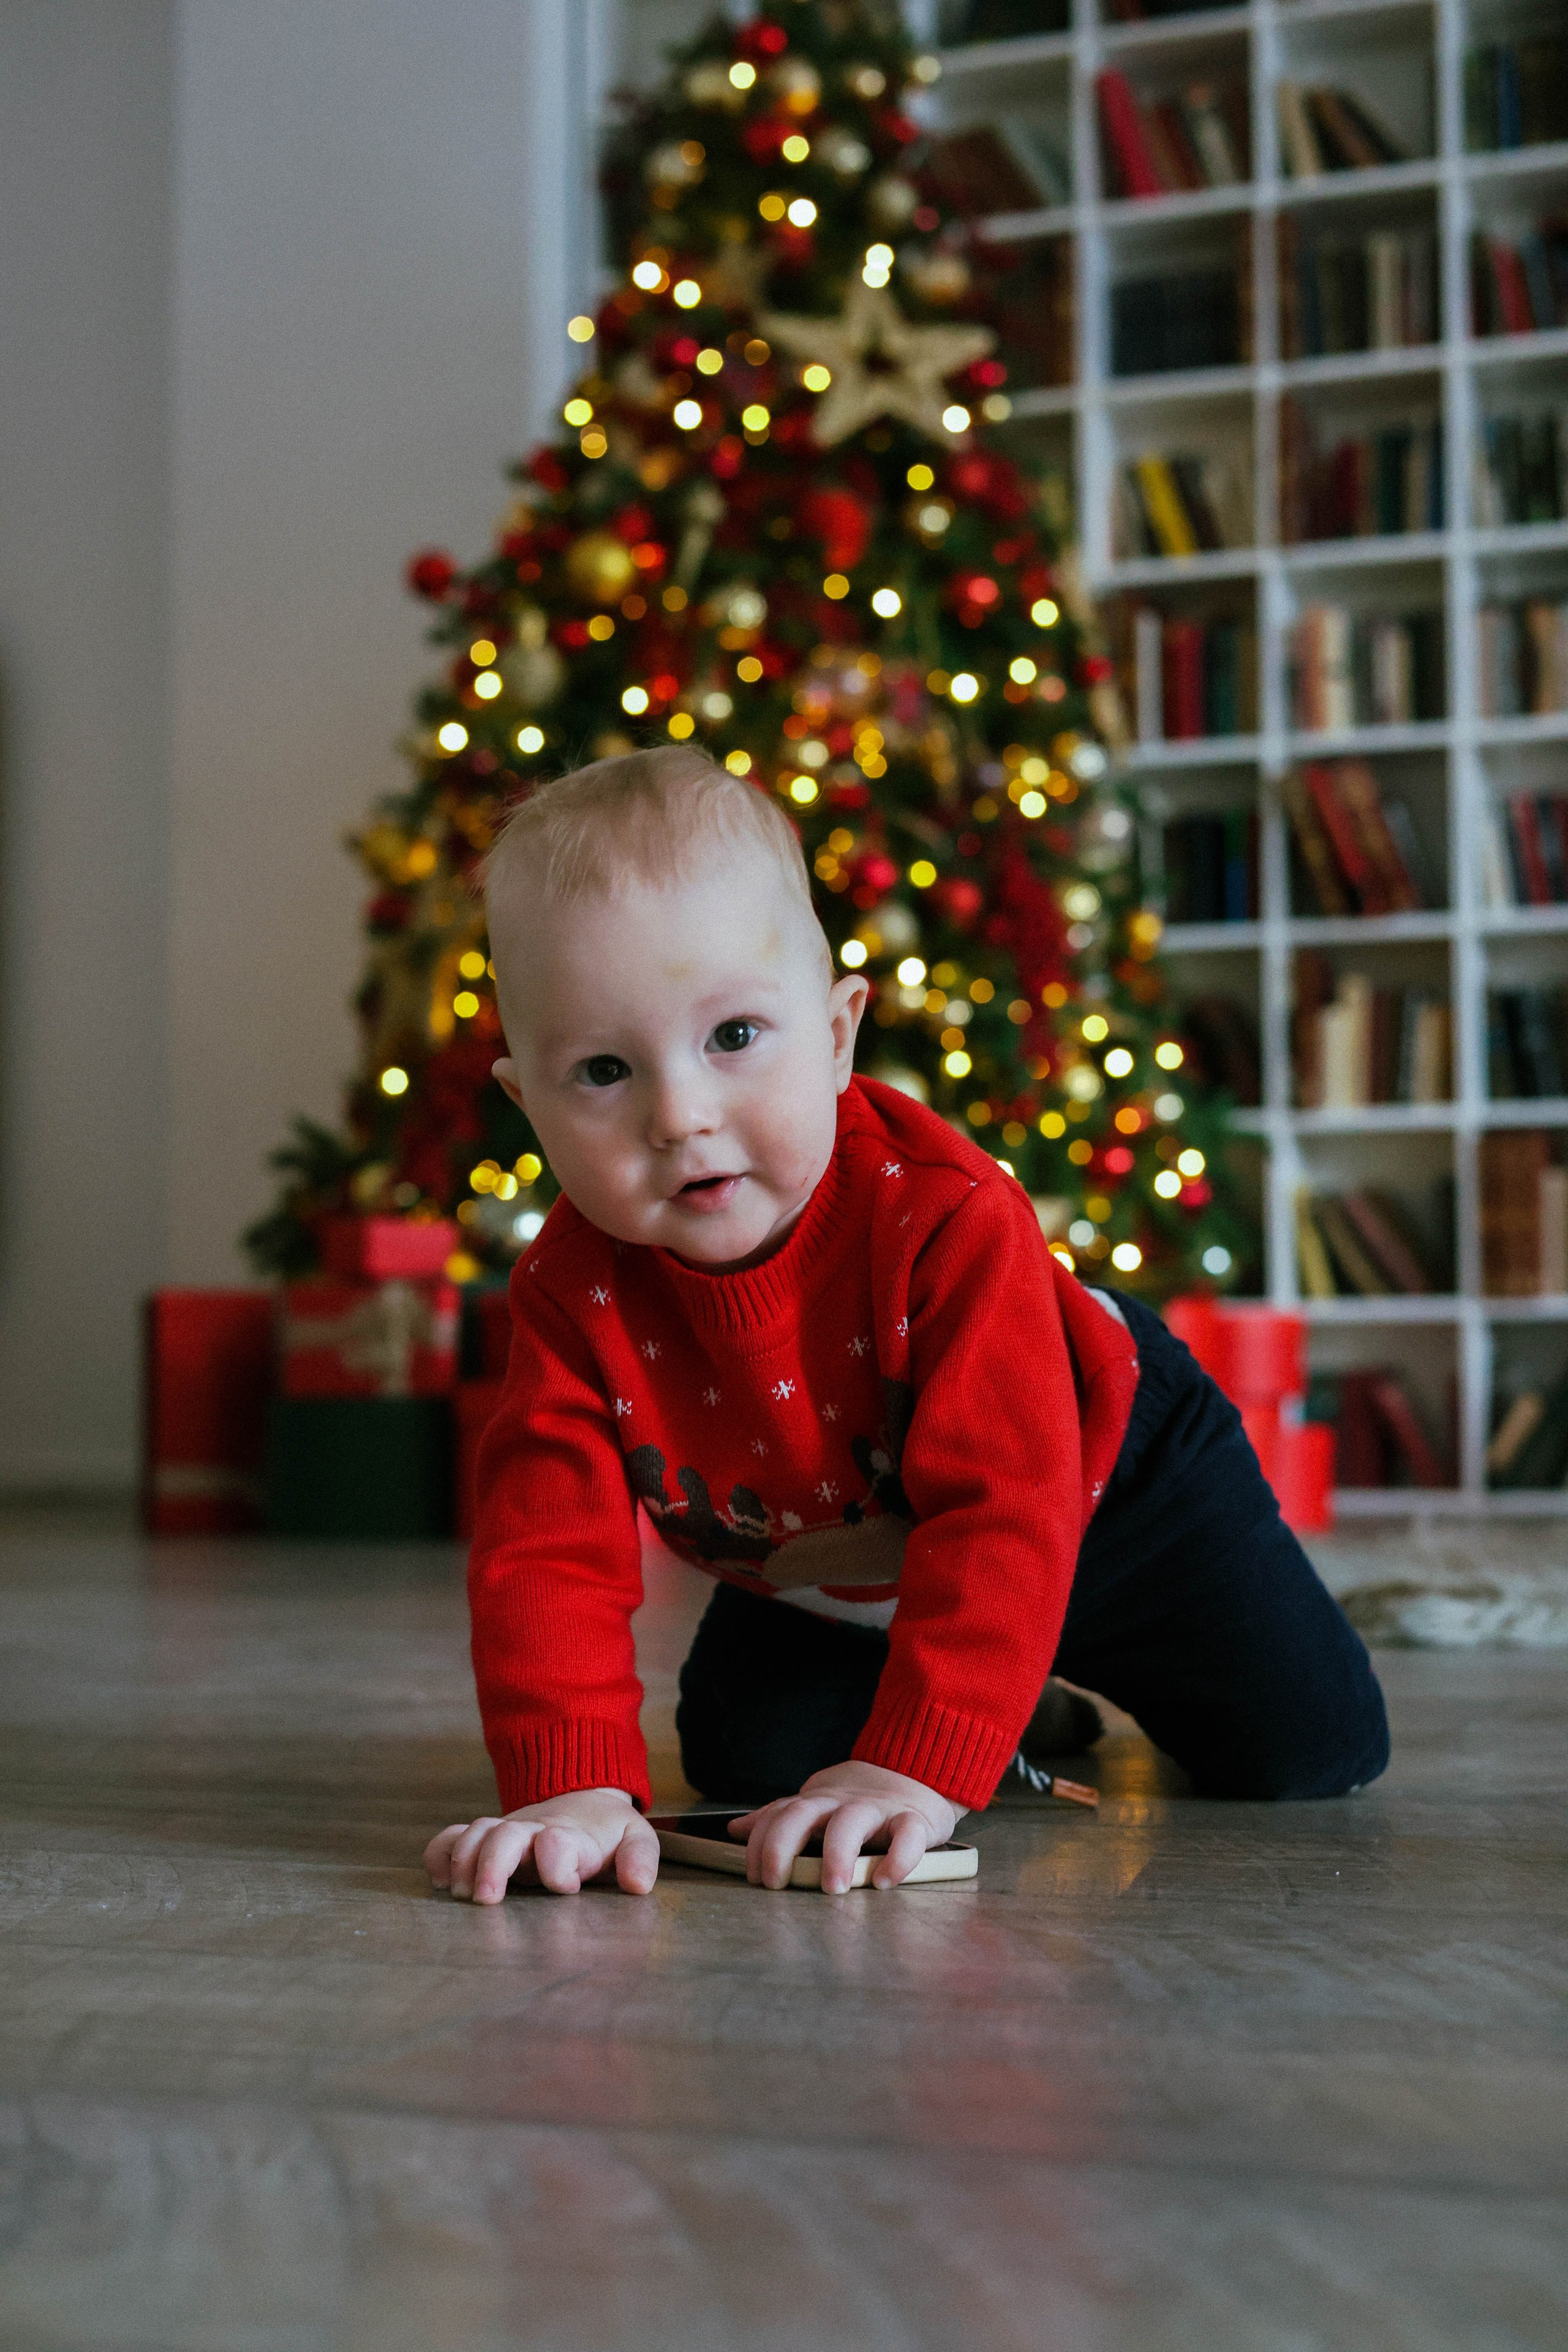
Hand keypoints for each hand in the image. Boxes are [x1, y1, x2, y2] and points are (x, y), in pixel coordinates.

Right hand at [424, 1787, 658, 1900]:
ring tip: (461, 1895)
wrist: (584, 1801)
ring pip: (475, 1833)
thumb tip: (638, 1885)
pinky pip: (452, 1837)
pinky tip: (437, 1881)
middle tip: (485, 1900)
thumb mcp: (636, 1839)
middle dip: (493, 1864)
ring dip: (464, 1860)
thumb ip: (640, 1859)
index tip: (565, 1887)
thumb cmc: (608, 1833)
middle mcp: (532, 1832)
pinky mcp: (485, 1840)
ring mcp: (505, 1833)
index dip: (557, 1861)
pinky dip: (440, 1853)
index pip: (559, 1841)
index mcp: (571, 1835)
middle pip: (504, 1834)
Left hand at [729, 1760, 962, 1894]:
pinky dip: (898, 1858)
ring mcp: (877, 1809)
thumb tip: (734, 1829)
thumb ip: (779, 1818)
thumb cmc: (859, 1800)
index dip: (759, 1844)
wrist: (916, 1771)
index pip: (777, 1815)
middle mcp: (841, 1802)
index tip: (753, 1876)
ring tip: (832, 1888)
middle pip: (803, 1813)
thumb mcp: (816, 1805)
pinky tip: (885, 1881)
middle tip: (775, 1883)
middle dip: (782, 1845)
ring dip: (837, 1853)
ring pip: (852, 1821)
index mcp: (816, 1801)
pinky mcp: (913, 1819)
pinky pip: (907, 1836)